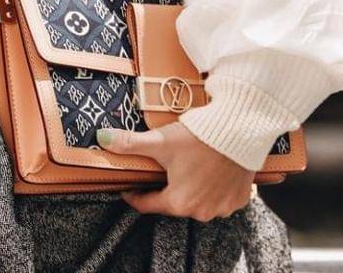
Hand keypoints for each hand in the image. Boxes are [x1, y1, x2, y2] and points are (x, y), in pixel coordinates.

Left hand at [97, 122, 255, 221]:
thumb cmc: (199, 138)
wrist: (239, 130)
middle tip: (160, 169)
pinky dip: (212, 186)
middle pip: (174, 202)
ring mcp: (222, 207)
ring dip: (190, 188)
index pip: (148, 204)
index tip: (128, 186)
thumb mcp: (160, 141)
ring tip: (186, 167)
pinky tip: (208, 170)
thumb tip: (102, 138)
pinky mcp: (238, 199)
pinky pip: (219, 197)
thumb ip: (130, 143)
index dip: (135, 194)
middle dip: (164, 187)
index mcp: (179, 203)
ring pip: (198, 200)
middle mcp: (202, 212)